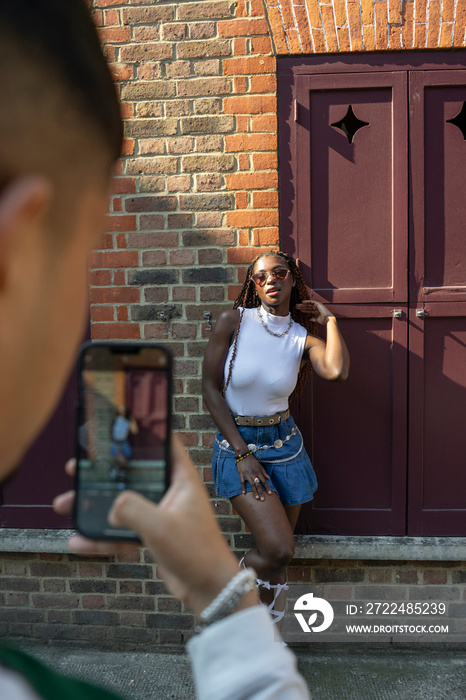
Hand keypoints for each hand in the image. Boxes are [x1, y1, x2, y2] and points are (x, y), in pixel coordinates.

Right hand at [53, 437, 256, 616]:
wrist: (208, 589)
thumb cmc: (196, 552)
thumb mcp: (159, 525)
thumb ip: (131, 509)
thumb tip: (111, 506)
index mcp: (181, 479)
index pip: (162, 444)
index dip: (141, 433)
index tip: (117, 426)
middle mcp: (171, 492)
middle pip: (132, 474)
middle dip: (103, 473)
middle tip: (78, 468)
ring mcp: (161, 514)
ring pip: (122, 504)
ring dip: (94, 506)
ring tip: (65, 505)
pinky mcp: (154, 535)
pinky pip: (123, 531)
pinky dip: (102, 537)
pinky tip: (79, 541)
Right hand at [236, 454, 271, 500]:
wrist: (244, 455)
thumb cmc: (252, 460)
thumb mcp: (260, 465)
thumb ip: (264, 472)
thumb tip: (268, 478)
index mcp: (259, 472)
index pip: (264, 481)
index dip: (267, 488)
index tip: (270, 493)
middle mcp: (254, 474)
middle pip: (258, 485)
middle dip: (261, 492)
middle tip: (262, 499)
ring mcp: (247, 475)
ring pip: (252, 485)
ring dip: (254, 492)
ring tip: (256, 498)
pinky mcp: (242, 475)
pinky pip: (242, 482)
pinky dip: (243, 488)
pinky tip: (244, 493)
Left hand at [295, 300, 333, 324]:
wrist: (328, 319)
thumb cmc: (324, 321)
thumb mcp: (317, 320)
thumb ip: (314, 319)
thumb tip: (310, 319)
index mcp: (318, 312)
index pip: (310, 310)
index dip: (305, 310)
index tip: (300, 310)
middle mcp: (318, 308)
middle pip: (309, 307)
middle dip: (303, 307)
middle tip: (297, 307)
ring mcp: (318, 306)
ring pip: (309, 304)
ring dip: (304, 304)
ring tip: (298, 305)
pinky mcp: (318, 304)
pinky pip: (311, 301)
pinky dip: (307, 301)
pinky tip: (302, 302)